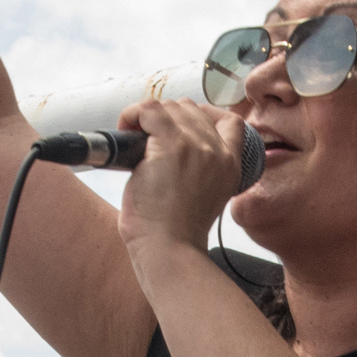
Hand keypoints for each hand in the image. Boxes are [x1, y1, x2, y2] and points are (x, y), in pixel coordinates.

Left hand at [116, 99, 248, 266]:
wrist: (169, 249)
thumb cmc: (177, 232)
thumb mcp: (206, 196)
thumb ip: (202, 169)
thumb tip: (172, 147)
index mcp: (232, 164)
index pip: (230, 122)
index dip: (203, 116)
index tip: (182, 128)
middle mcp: (218, 151)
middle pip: (192, 109)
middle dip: (166, 118)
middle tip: (148, 140)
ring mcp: (196, 145)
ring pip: (169, 107)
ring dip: (146, 117)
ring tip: (134, 140)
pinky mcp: (170, 144)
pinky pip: (148, 109)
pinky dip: (131, 115)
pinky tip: (125, 131)